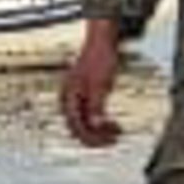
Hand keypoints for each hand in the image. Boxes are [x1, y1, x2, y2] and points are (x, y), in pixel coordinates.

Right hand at [58, 17, 127, 147]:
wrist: (101, 42)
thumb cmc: (99, 58)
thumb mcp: (100, 85)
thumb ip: (96, 106)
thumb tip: (96, 125)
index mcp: (68, 97)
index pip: (77, 127)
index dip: (93, 138)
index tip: (108, 141)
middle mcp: (69, 99)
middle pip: (78, 127)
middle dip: (96, 135)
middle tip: (113, 138)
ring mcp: (75, 97)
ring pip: (84, 122)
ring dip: (99, 129)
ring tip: (114, 130)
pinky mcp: (84, 95)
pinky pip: (89, 114)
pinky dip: (99, 120)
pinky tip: (110, 121)